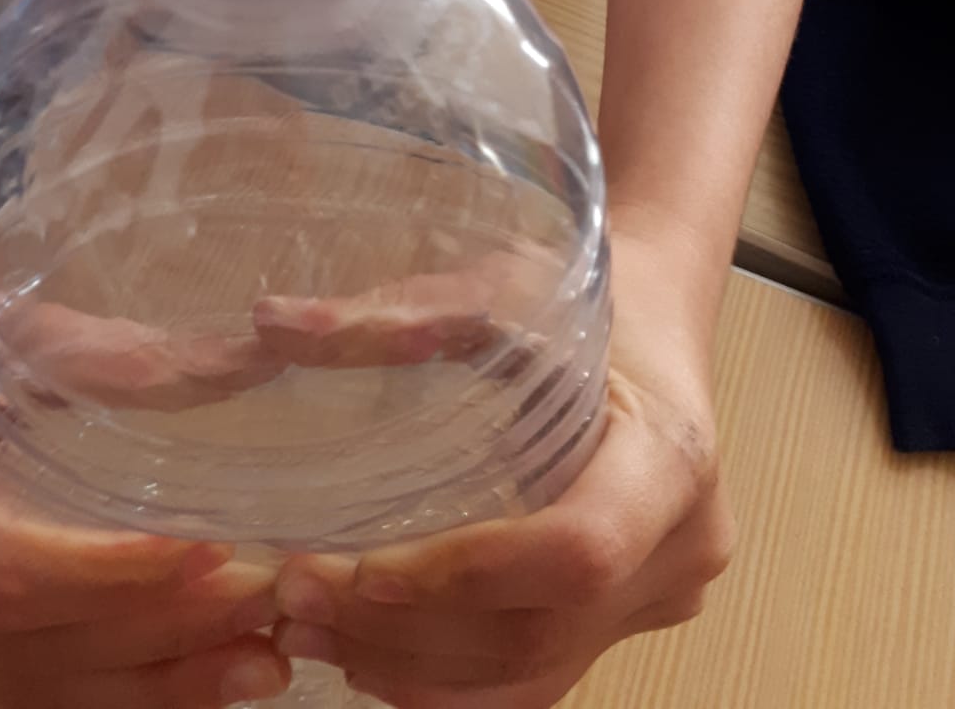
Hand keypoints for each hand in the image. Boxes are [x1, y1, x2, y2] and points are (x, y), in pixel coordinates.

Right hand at [0, 275, 290, 708]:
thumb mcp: (26, 331)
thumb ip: (117, 361)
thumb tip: (249, 363)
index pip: (0, 569)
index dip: (108, 574)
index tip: (212, 553)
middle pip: (31, 642)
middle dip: (161, 632)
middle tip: (266, 604)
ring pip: (37, 690)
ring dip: (160, 683)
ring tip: (261, 663)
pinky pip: (28, 695)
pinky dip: (120, 691)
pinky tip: (200, 677)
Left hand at [269, 232, 734, 707]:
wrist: (659, 313)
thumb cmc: (587, 294)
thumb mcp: (499, 285)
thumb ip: (394, 314)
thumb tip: (273, 322)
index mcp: (669, 456)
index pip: (575, 552)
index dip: (465, 577)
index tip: (360, 572)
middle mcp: (681, 544)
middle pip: (541, 634)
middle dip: (408, 634)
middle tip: (296, 601)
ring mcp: (663, 593)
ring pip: (534, 677)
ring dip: (412, 670)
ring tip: (308, 628)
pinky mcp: (628, 617)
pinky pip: (539, 675)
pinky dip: (448, 678)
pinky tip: (368, 647)